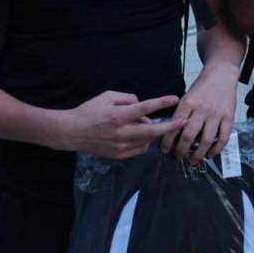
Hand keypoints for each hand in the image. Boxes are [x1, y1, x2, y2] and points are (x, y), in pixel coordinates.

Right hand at [62, 90, 180, 159]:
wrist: (71, 132)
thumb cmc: (89, 111)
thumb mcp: (107, 96)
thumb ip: (128, 98)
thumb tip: (142, 105)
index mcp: (118, 116)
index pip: (144, 108)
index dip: (161, 103)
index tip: (175, 98)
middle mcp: (121, 133)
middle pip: (152, 131)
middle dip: (170, 126)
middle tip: (182, 121)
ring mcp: (121, 146)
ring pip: (147, 140)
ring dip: (152, 132)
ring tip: (144, 124)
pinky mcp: (120, 155)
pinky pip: (140, 149)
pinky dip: (144, 141)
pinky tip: (138, 135)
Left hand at [160, 65, 236, 160]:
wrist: (221, 75)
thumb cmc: (201, 87)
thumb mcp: (187, 97)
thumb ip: (181, 114)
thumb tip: (170, 134)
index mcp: (187, 103)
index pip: (174, 126)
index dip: (168, 141)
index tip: (165, 150)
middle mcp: (201, 109)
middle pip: (189, 135)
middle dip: (181, 150)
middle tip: (179, 157)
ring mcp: (216, 114)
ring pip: (206, 140)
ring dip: (198, 154)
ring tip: (193, 161)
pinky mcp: (229, 117)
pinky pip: (223, 138)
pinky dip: (216, 149)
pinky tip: (210, 154)